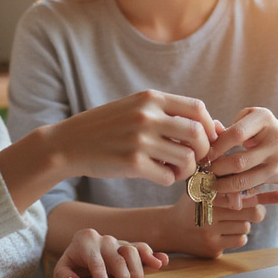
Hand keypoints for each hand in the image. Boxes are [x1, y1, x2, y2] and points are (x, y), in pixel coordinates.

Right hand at [52, 90, 218, 185]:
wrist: (68, 144)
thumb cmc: (106, 128)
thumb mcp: (134, 108)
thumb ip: (165, 113)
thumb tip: (207, 126)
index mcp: (150, 98)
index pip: (197, 108)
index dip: (210, 126)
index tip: (208, 139)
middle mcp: (147, 116)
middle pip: (197, 133)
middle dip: (203, 150)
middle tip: (194, 159)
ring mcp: (140, 140)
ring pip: (187, 158)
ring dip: (186, 169)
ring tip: (173, 169)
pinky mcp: (132, 163)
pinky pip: (167, 176)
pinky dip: (169, 179)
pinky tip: (159, 175)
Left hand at [53, 228, 168, 277]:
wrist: (83, 244)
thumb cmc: (73, 260)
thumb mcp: (61, 267)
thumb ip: (63, 275)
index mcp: (86, 242)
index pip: (96, 263)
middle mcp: (105, 240)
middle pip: (118, 259)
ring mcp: (118, 242)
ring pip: (133, 252)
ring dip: (136, 270)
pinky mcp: (129, 246)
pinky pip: (142, 248)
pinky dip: (153, 255)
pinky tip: (162, 262)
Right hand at [163, 191, 277, 257]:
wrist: (169, 228)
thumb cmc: (195, 205)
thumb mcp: (208, 189)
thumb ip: (236, 186)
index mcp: (209, 193)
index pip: (244, 193)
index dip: (264, 195)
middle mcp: (209, 212)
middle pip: (252, 213)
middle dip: (256, 212)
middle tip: (251, 210)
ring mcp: (210, 232)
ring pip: (246, 227)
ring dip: (242, 224)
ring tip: (227, 221)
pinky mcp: (212, 248)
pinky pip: (239, 240)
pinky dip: (237, 236)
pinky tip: (223, 232)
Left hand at [205, 108, 277, 194]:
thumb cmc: (270, 135)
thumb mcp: (255, 123)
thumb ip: (233, 125)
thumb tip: (210, 131)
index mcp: (264, 117)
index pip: (234, 133)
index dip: (215, 146)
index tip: (202, 153)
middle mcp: (273, 136)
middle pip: (237, 158)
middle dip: (215, 167)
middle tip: (201, 171)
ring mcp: (276, 157)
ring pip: (242, 176)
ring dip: (221, 182)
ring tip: (207, 182)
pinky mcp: (277, 174)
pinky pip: (249, 185)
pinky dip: (232, 190)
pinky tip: (221, 189)